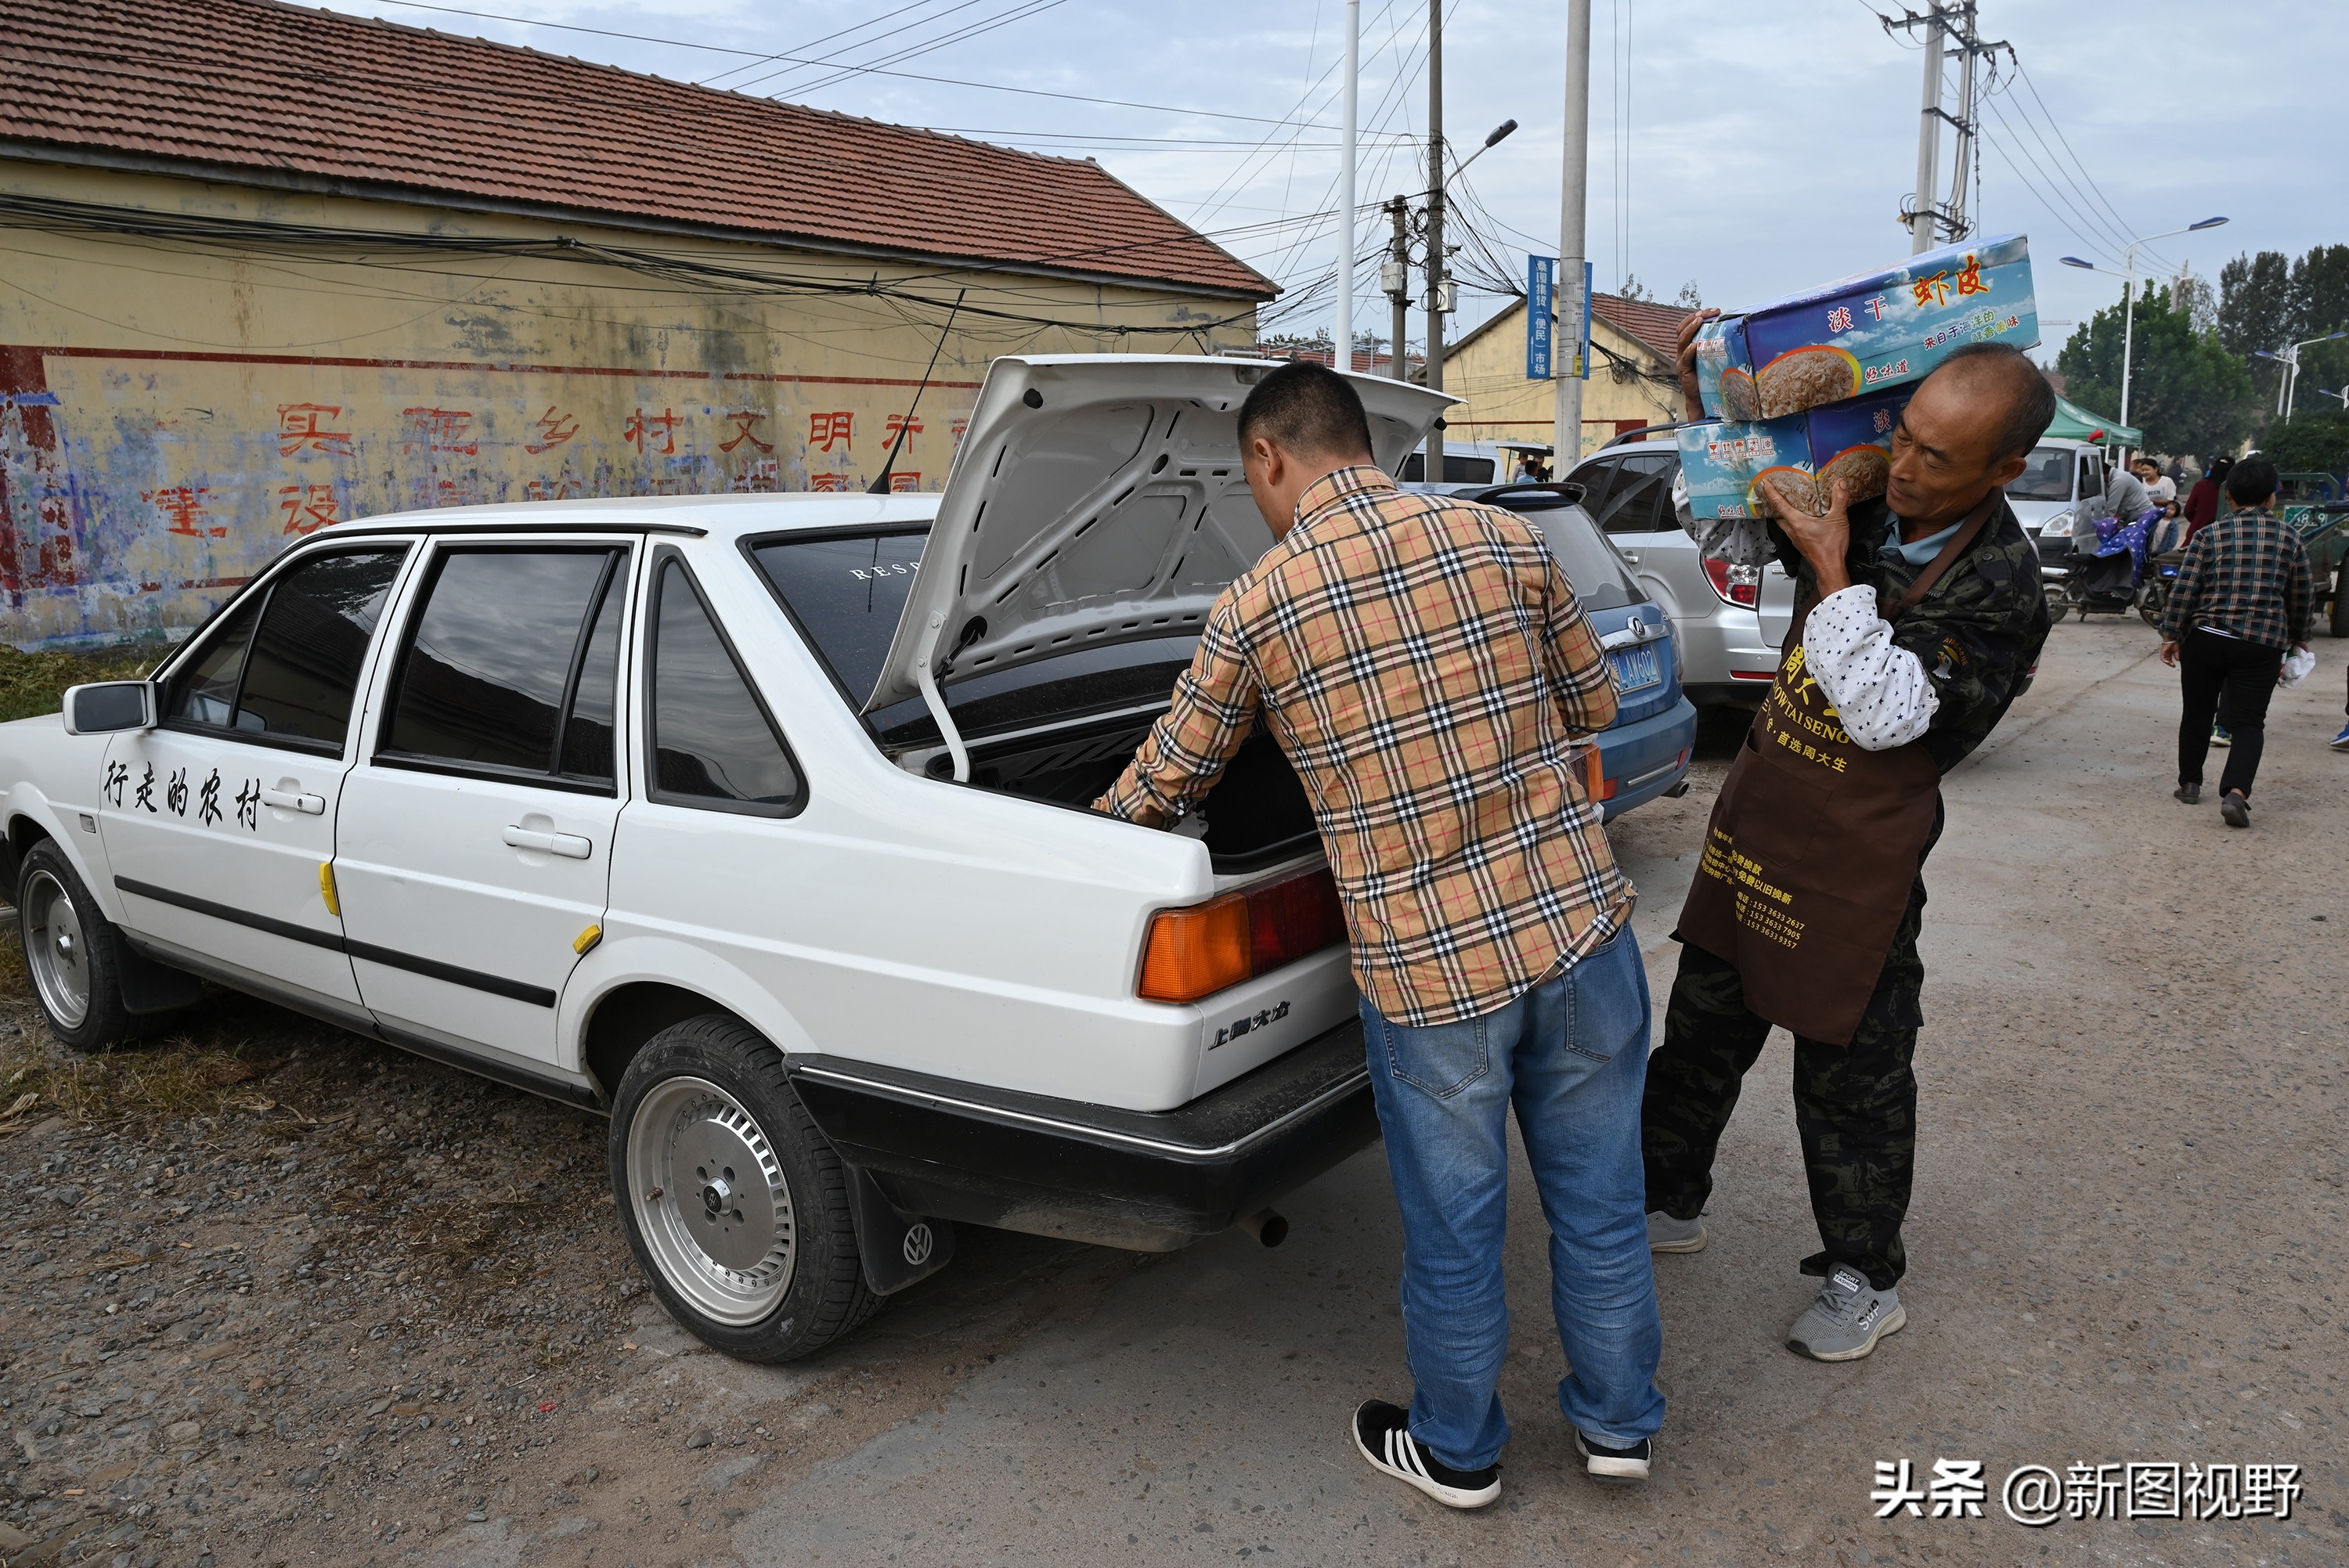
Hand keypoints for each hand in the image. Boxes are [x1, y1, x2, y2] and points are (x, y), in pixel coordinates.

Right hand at [1674, 307, 1720, 423]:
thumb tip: (1737, 330)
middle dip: (1693, 319)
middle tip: (1704, 313)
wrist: (1703, 397)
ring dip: (1690, 329)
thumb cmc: (1710, 375)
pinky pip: (1684, 359)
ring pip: (1681, 341)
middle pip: (1682, 330)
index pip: (1689, 326)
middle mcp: (1684, 350)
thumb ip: (1718, 345)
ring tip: (1698, 321)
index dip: (1698, 316)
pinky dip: (1689, 351)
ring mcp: (1682, 360)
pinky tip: (1694, 346)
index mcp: (1690, 345)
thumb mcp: (1714, 356)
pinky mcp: (1683, 371)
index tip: (1714, 310)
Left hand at [1761, 473, 1852, 595]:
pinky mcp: (1800, 543)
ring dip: (1783, 513)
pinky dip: (1792, 522)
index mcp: (1797, 522)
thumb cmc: (1830, 548)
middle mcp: (1792, 530)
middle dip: (1775, 503)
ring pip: (1783, 523)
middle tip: (1775, 493)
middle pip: (1777, 514)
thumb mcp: (1838, 519)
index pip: (1779, 504)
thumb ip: (1839, 499)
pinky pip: (1791, 529)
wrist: (1830, 567)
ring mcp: (1795, 538)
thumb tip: (1839, 484)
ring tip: (1789, 504)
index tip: (1766, 484)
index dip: (1771, 492)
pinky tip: (1802, 519)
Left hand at [2159, 640, 2179, 666]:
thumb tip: (2178, 660)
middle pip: (2167, 661)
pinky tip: (2167, 662)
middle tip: (2173, 666)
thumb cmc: (2174, 643)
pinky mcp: (2162, 653)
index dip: (2172, 663)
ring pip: (2164, 660)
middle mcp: (2166, 654)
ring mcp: (2164, 654)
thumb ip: (2177, 656)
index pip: (2170, 660)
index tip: (2174, 666)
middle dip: (2170, 664)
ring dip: (2167, 663)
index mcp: (2170, 654)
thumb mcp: (2177, 651)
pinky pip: (2162, 658)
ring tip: (2171, 664)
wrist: (2171, 640)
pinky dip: (2165, 661)